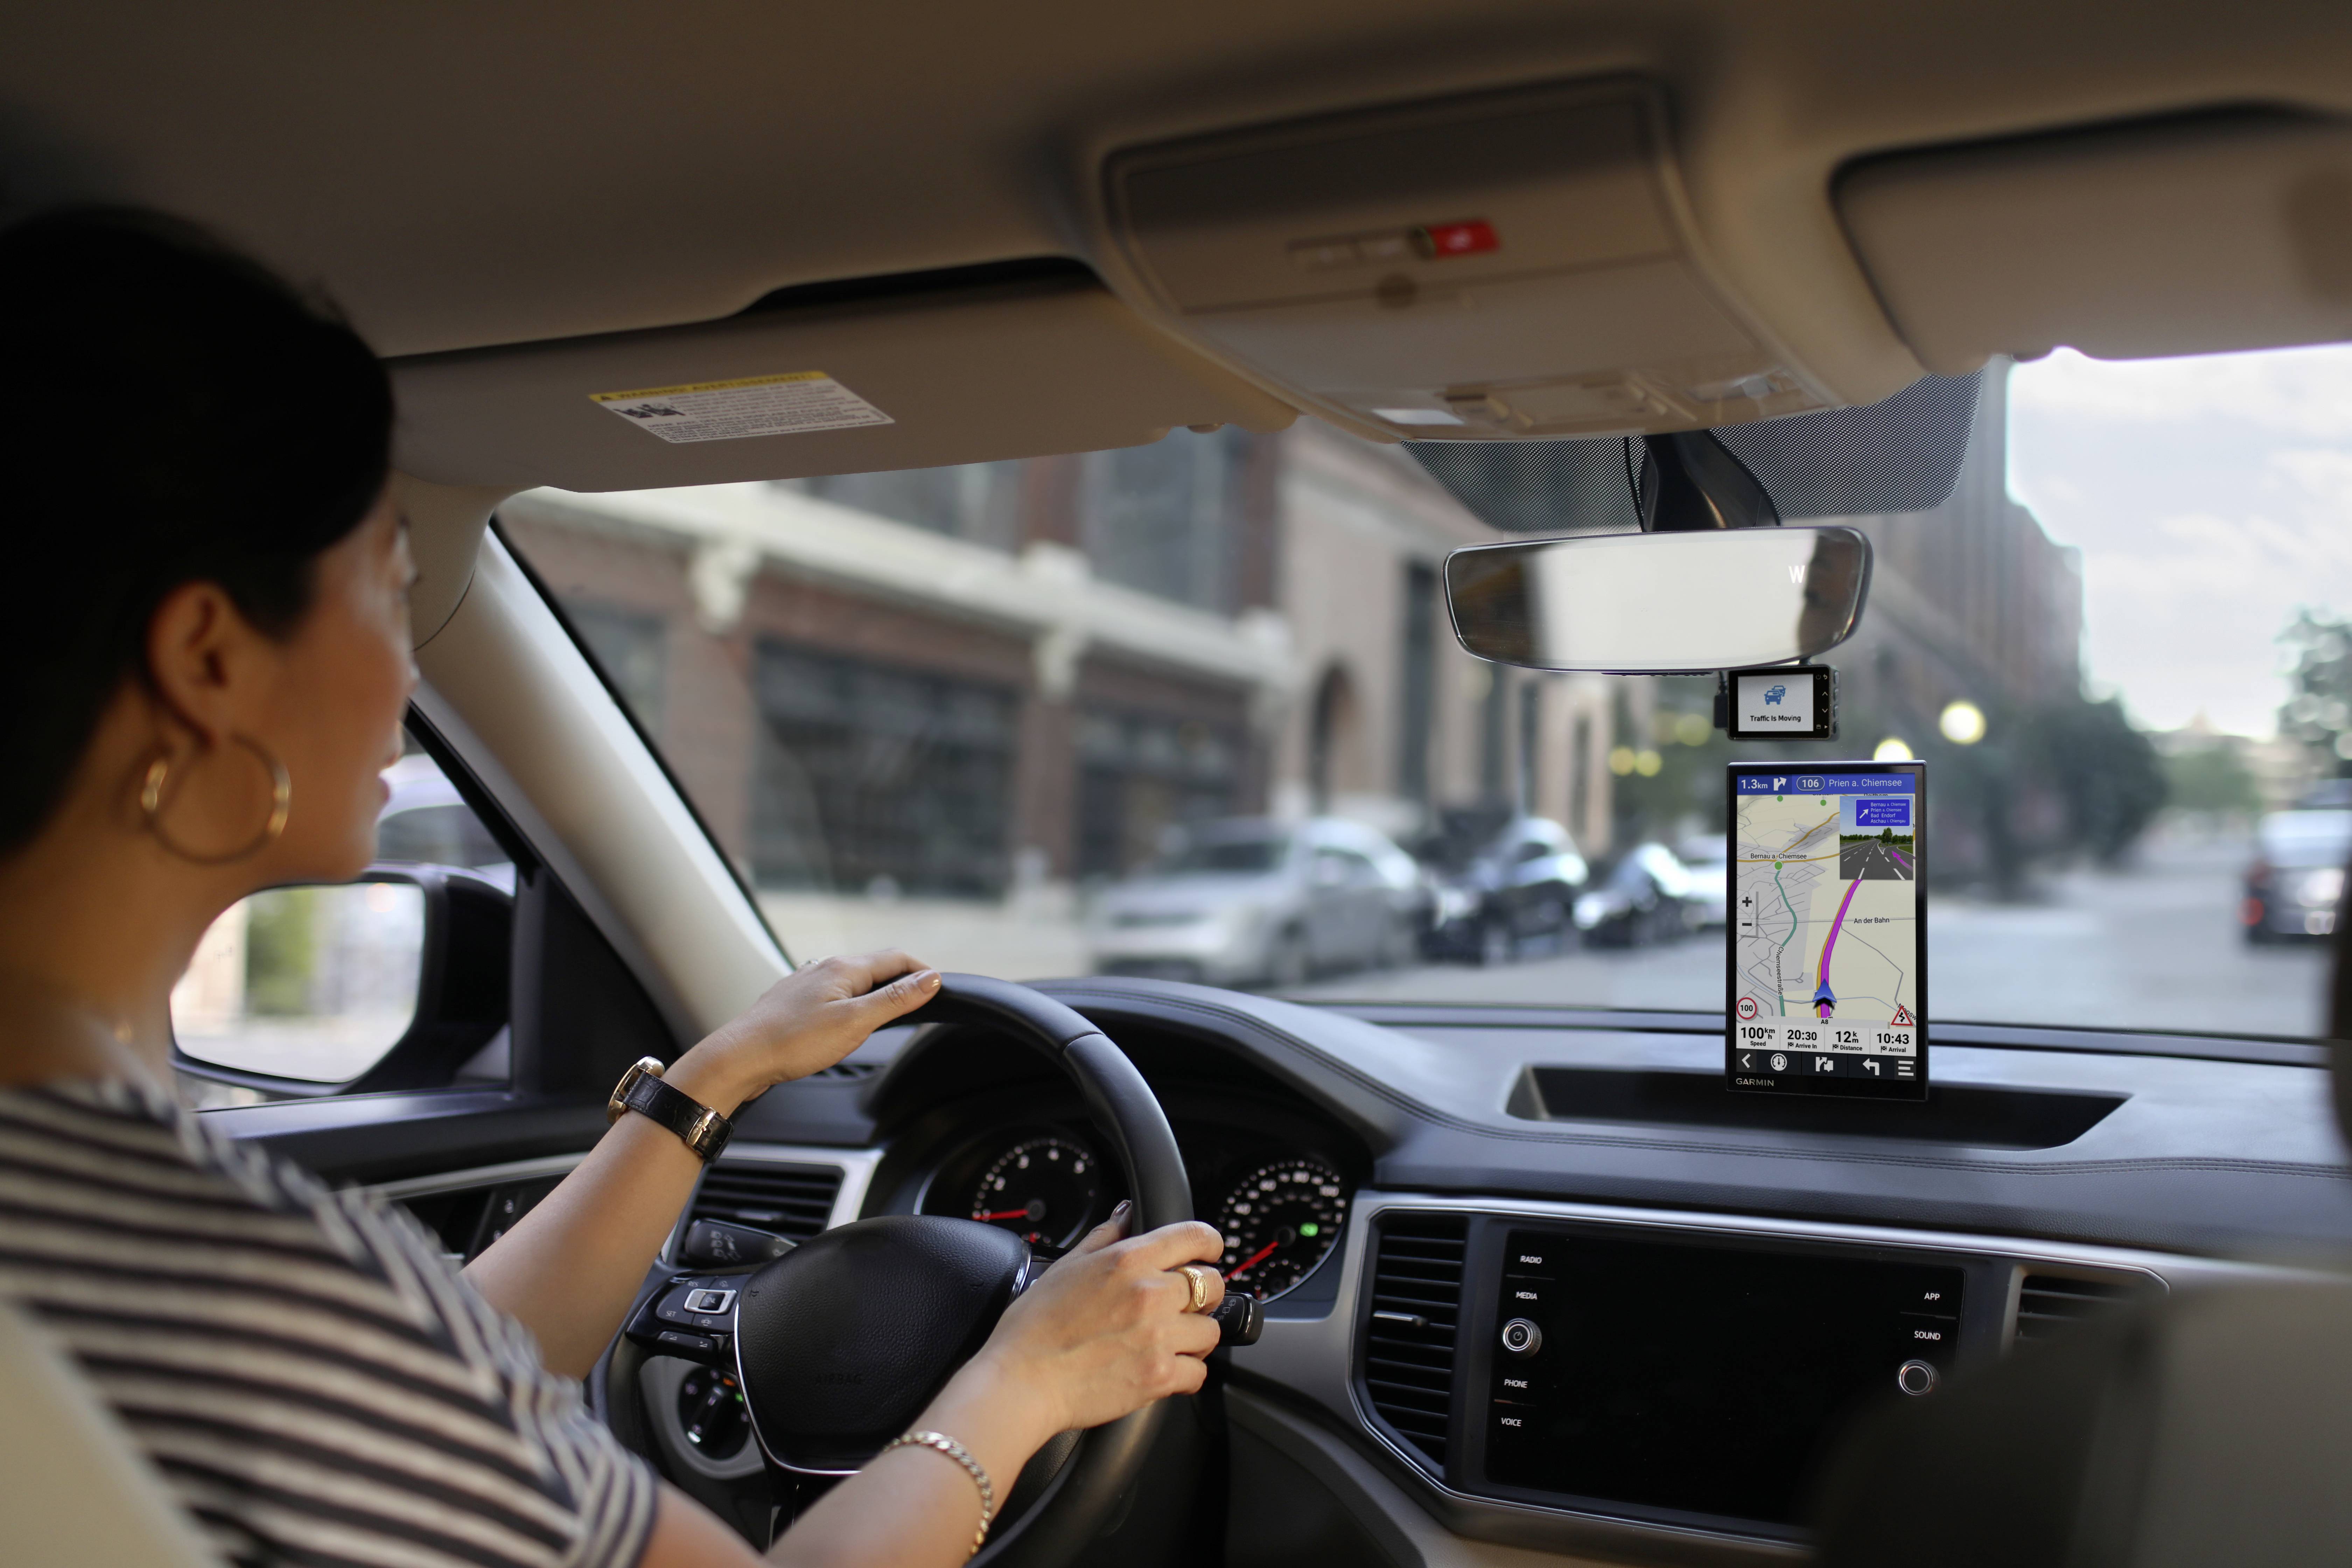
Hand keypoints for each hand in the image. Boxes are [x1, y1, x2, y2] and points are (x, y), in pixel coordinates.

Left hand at [665, 951, 939, 1114]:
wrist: (740, 1058)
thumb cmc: (792, 1042)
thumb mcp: (856, 1022)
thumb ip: (895, 999)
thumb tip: (930, 978)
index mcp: (844, 968)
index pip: (897, 958)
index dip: (924, 971)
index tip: (941, 987)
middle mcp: (824, 968)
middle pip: (875, 966)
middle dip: (902, 981)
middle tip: (921, 1003)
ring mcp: (806, 983)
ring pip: (852, 981)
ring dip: (875, 992)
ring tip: (889, 1013)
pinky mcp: (793, 1002)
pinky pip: (833, 995)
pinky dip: (851, 1003)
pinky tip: (847, 1022)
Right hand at [955, 1208, 1225, 1443]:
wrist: (1021, 1381)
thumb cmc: (1035, 1326)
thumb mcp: (1067, 1266)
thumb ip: (1104, 1236)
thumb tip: (1126, 1213)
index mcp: (1129, 1260)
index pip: (1196, 1237)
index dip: (1210, 1244)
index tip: (1208, 1253)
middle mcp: (1151, 1294)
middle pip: (1213, 1284)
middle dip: (1204, 1293)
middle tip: (1184, 1305)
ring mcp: (1158, 1337)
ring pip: (1210, 1331)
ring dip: (1195, 1336)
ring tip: (1169, 1341)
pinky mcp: (1159, 1377)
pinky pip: (1198, 1372)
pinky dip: (1186, 1373)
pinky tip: (1163, 1369)